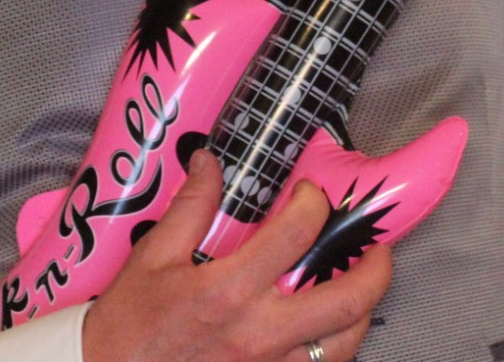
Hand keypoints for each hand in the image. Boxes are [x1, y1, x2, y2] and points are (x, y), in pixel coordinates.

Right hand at [83, 152, 390, 361]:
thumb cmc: (129, 326)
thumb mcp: (151, 257)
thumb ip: (189, 208)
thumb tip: (209, 162)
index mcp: (228, 291)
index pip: (296, 235)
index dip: (314, 204)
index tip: (310, 195)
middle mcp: (259, 333)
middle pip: (346, 299)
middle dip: (374, 265)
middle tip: (373, 246)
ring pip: (346, 344)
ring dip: (362, 312)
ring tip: (358, 287)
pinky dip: (334, 348)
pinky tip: (328, 330)